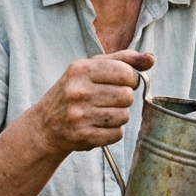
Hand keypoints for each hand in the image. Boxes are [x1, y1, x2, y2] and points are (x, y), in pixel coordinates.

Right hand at [32, 50, 153, 156]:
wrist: (45, 126)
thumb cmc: (74, 92)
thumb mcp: (91, 68)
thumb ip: (123, 60)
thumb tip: (151, 59)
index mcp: (81, 69)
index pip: (125, 72)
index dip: (130, 79)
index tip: (122, 82)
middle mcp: (78, 91)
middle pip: (127, 96)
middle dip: (123, 99)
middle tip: (108, 100)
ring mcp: (79, 115)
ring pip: (124, 116)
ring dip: (118, 116)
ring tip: (101, 114)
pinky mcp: (83, 136)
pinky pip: (117, 134)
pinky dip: (112, 132)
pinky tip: (97, 127)